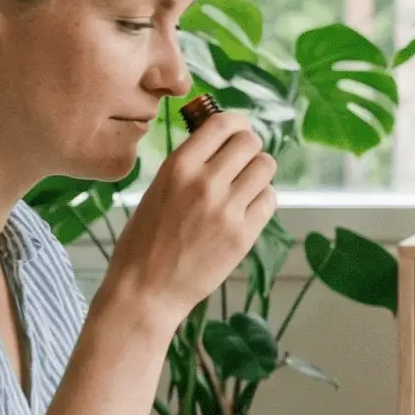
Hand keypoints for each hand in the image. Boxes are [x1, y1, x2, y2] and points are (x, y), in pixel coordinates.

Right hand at [100, 111, 276, 326]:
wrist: (145, 291)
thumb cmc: (144, 241)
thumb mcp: (157, 190)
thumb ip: (188, 166)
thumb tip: (219, 142)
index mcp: (178, 167)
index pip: (222, 124)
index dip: (236, 123)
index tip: (238, 129)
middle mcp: (205, 183)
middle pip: (250, 142)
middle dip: (249, 147)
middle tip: (242, 160)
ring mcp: (227, 209)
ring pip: (266, 167)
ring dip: (258, 171)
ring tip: (244, 185)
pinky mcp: (243, 235)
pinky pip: (269, 198)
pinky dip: (262, 199)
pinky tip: (246, 208)